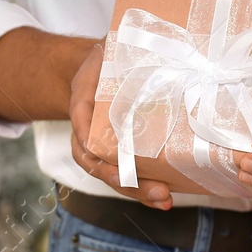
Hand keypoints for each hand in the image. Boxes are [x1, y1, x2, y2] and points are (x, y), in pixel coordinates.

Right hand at [67, 43, 174, 209]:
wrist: (100, 68)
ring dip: (142, 192)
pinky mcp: (127, 151)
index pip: (86, 145)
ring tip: (165, 199)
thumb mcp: (100, 54)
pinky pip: (134, 173)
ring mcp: (108, 147)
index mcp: (82, 114)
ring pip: (119, 177)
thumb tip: (132, 52)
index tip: (121, 171)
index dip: (103, 162)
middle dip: (130, 184)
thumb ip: (109, 55)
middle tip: (159, 192)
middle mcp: (91, 136)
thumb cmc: (101, 62)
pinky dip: (149, 186)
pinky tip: (169, 195)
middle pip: (104, 169)